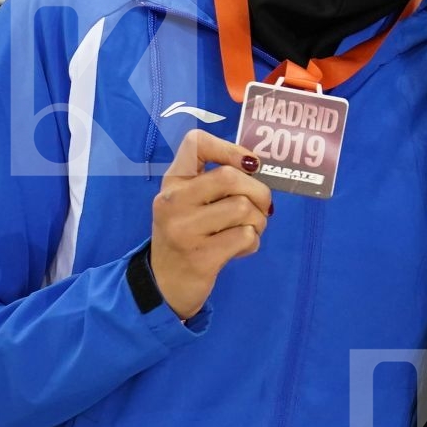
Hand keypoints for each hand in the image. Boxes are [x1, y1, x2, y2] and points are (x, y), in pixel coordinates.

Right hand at [150, 130, 272, 318]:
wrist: (165, 283)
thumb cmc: (188, 234)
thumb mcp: (190, 202)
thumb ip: (216, 182)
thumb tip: (258, 166)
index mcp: (173, 181)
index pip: (196, 143)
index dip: (230, 148)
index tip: (250, 164)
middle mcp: (173, 201)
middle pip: (230, 177)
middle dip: (259, 191)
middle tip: (262, 206)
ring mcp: (184, 230)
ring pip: (243, 208)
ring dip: (259, 220)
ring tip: (249, 229)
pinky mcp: (200, 257)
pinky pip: (245, 236)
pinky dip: (253, 241)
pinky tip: (241, 248)